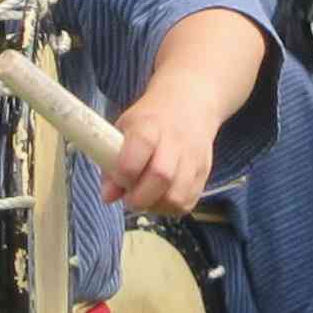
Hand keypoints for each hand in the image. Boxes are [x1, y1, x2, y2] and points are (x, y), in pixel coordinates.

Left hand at [104, 90, 220, 214]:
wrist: (190, 105)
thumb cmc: (149, 120)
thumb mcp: (123, 129)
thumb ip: (111, 162)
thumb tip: (107, 196)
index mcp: (149, 126)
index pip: (141, 147)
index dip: (125, 172)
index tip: (117, 180)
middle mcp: (176, 142)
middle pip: (161, 176)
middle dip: (139, 197)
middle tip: (129, 198)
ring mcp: (193, 158)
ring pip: (177, 196)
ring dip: (155, 206)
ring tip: (145, 198)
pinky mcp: (205, 172)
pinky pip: (189, 202)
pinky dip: (170, 207)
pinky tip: (160, 198)